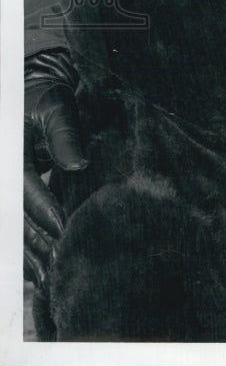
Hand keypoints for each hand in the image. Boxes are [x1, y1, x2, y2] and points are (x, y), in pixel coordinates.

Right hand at [24, 49, 86, 288]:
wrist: (29, 90)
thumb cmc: (45, 96)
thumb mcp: (56, 106)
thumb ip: (65, 134)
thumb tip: (78, 165)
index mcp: (9, 153)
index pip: (25, 187)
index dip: (43, 210)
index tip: (63, 230)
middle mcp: (3, 173)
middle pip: (15, 215)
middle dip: (36, 240)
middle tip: (60, 264)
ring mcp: (4, 184)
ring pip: (11, 225)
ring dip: (29, 250)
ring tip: (51, 275)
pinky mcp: (9, 193)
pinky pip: (12, 223)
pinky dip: (25, 245)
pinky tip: (39, 267)